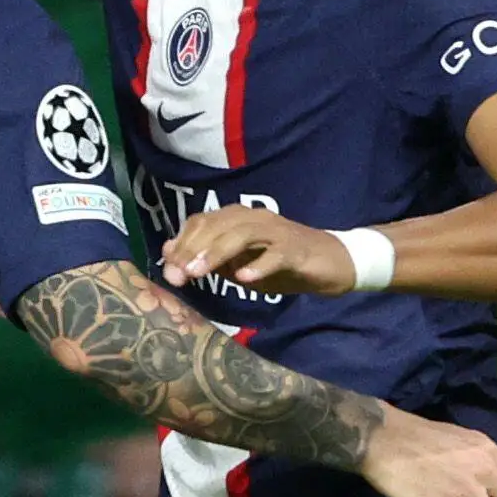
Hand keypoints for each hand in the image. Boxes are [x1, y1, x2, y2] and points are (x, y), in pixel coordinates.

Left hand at [160, 205, 356, 294]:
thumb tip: (169, 254)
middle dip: (192, 250)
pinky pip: (275, 254)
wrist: (328, 263)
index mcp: (237, 218)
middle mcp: (254, 218)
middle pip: (217, 226)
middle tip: (177, 275)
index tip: (168, 269)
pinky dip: (258, 265)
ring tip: (198, 273)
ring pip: (241, 234)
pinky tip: (243, 279)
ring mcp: (276, 231)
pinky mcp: (296, 248)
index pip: (201, 222)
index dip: (182, 243)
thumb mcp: (237, 263)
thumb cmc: (278, 263)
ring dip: (216, 253)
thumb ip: (207, 258)